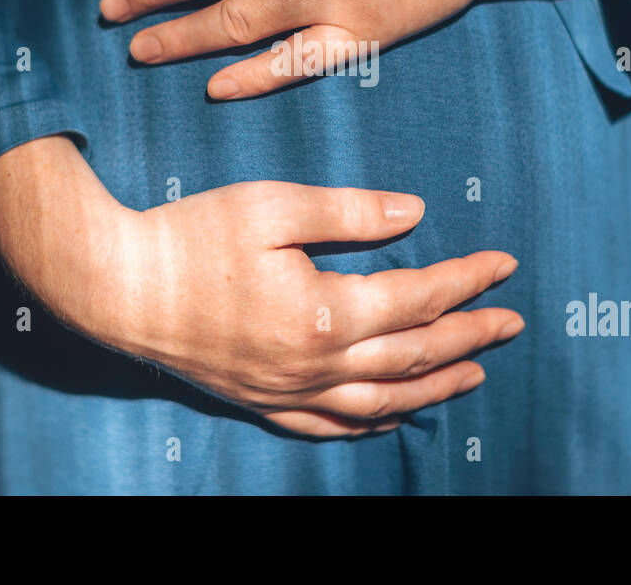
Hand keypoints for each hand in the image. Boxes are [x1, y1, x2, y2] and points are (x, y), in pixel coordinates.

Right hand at [0, 136, 523, 437]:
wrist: (117, 287)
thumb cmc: (191, 237)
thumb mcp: (273, 206)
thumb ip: (350, 212)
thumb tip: (415, 214)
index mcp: (325, 311)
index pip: (419, 297)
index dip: (467, 280)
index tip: (503, 264)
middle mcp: (315, 364)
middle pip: (414, 354)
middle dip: (471, 336)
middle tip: (513, 322)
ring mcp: (287, 391)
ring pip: (384, 399)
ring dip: (437, 386)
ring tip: (478, 373)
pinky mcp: (260, 401)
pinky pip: (331, 425)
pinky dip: (374, 421)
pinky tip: (395, 414)